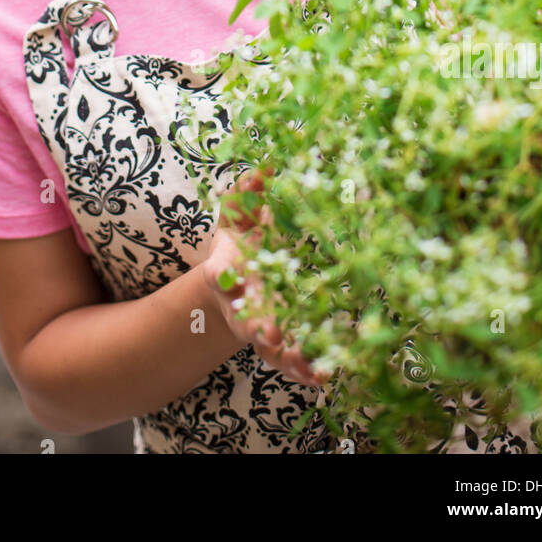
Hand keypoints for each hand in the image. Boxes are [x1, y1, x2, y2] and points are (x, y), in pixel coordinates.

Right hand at [202, 166, 329, 389]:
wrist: (237, 283)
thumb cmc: (240, 241)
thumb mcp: (240, 213)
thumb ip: (249, 193)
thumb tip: (266, 166)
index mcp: (226, 270)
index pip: (218, 273)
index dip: (220, 275)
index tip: (221, 277)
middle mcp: (239, 303)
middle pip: (243, 318)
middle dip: (256, 326)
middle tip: (267, 333)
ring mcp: (258, 327)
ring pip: (268, 349)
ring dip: (285, 357)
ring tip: (305, 364)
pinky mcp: (279, 345)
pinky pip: (291, 363)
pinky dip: (304, 371)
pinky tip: (323, 376)